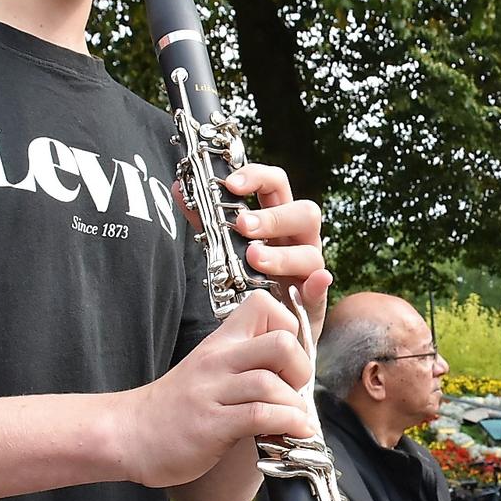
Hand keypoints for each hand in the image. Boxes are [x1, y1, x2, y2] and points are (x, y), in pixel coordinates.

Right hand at [119, 290, 314, 488]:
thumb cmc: (174, 406)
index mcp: (220, 342)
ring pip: (272, 383)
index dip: (289, 326)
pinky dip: (287, 425)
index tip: (288, 357)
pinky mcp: (211, 424)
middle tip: (295, 390)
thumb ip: (244, 363)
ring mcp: (213, 391)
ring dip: (295, 406)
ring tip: (296, 420)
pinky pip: (260, 416)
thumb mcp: (209, 371)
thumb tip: (292, 371)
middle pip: (281, 343)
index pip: (264, 305)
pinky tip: (294, 434)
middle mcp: (218, 360)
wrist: (126, 433)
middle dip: (302, 368)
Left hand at [177, 165, 331, 334]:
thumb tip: (179, 189)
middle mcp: (299, 239)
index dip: (257, 178)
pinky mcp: (313, 297)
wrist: (266, 323)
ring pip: (310, 252)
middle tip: (243, 226)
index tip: (231, 184)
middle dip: (273, 217)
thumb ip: (207, 220)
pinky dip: (319, 284)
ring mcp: (309, 267)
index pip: (277, 185)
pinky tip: (312, 282)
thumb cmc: (250, 276)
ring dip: (282, 254)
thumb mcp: (227, 245)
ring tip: (255, 259)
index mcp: (279, 219)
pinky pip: (321, 288)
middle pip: (304, 212)